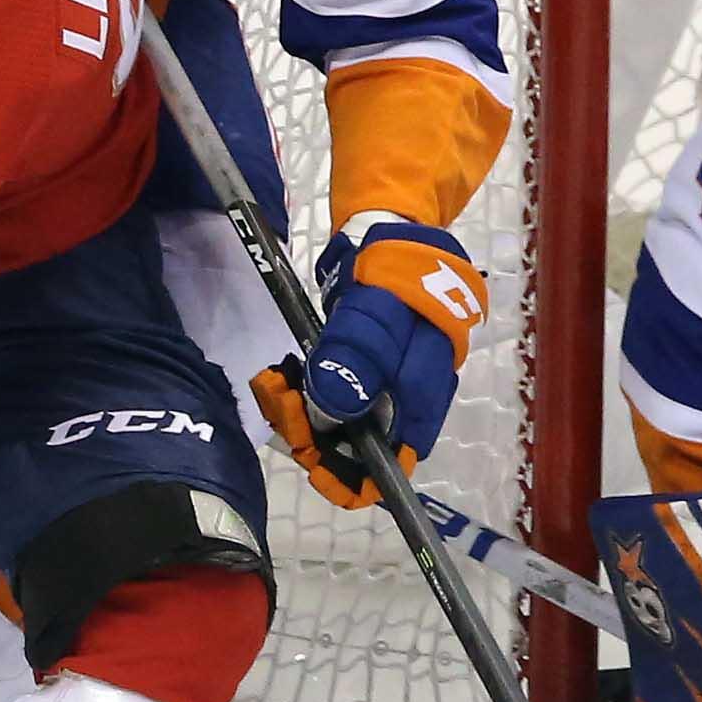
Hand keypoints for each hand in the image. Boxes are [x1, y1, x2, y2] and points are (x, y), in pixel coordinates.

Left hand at [249, 217, 486, 509]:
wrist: (392, 227)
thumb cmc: (390, 267)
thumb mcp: (373, 306)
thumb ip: (355, 355)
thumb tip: (336, 410)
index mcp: (424, 388)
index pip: (398, 458)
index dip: (355, 474)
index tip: (312, 460)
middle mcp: (413, 395)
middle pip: (368, 445)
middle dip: (319, 439)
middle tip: (282, 408)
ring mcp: (391, 382)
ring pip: (348, 424)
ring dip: (306, 416)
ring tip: (277, 385)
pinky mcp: (369, 368)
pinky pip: (338, 399)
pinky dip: (309, 395)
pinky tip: (288, 378)